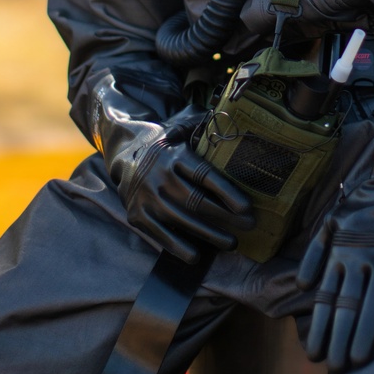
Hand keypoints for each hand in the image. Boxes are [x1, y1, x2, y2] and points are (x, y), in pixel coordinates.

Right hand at [91, 70, 254, 263]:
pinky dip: (179, 247)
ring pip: (182, 221)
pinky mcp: (137, 215)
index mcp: (174, 154)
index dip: (227, 192)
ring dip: (210, 235)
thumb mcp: (180, 130)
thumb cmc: (166, 145)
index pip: (204, 175)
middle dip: (226, 217)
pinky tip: (197, 255)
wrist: (125, 155)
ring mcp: (146, 197)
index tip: (247, 207)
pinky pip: (160, 235)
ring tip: (232, 243)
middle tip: (249, 226)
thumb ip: (202, 127)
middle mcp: (159, 175)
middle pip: (196, 201)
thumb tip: (232, 118)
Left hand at [297, 182, 373, 371]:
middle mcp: (362, 259)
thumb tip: (301, 287)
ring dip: (366, 332)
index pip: (327, 298)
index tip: (314, 356)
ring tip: (359, 358)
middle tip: (335, 366)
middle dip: (340, 338)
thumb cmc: (366, 206)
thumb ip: (315, 253)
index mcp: (341, 254)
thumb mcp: (332, 222)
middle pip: (349, 305)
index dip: (320, 328)